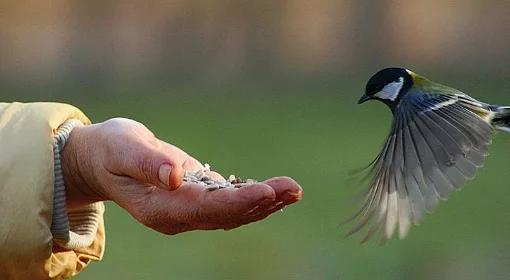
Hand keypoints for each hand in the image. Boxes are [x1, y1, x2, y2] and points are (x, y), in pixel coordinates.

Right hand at [61, 118, 302, 233]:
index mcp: (159, 209)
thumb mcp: (122, 150)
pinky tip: (277, 192)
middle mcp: (178, 217)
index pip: (205, 208)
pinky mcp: (197, 200)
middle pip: (226, 215)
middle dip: (261, 202)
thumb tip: (175, 176)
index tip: (266, 191)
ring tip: (294, 190)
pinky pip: (230, 204)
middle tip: (293, 188)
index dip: (237, 201)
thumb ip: (147, 164)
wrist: (104, 160)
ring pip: (233, 213)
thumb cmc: (111, 151)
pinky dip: (255, 198)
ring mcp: (189, 212)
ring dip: (265, 203)